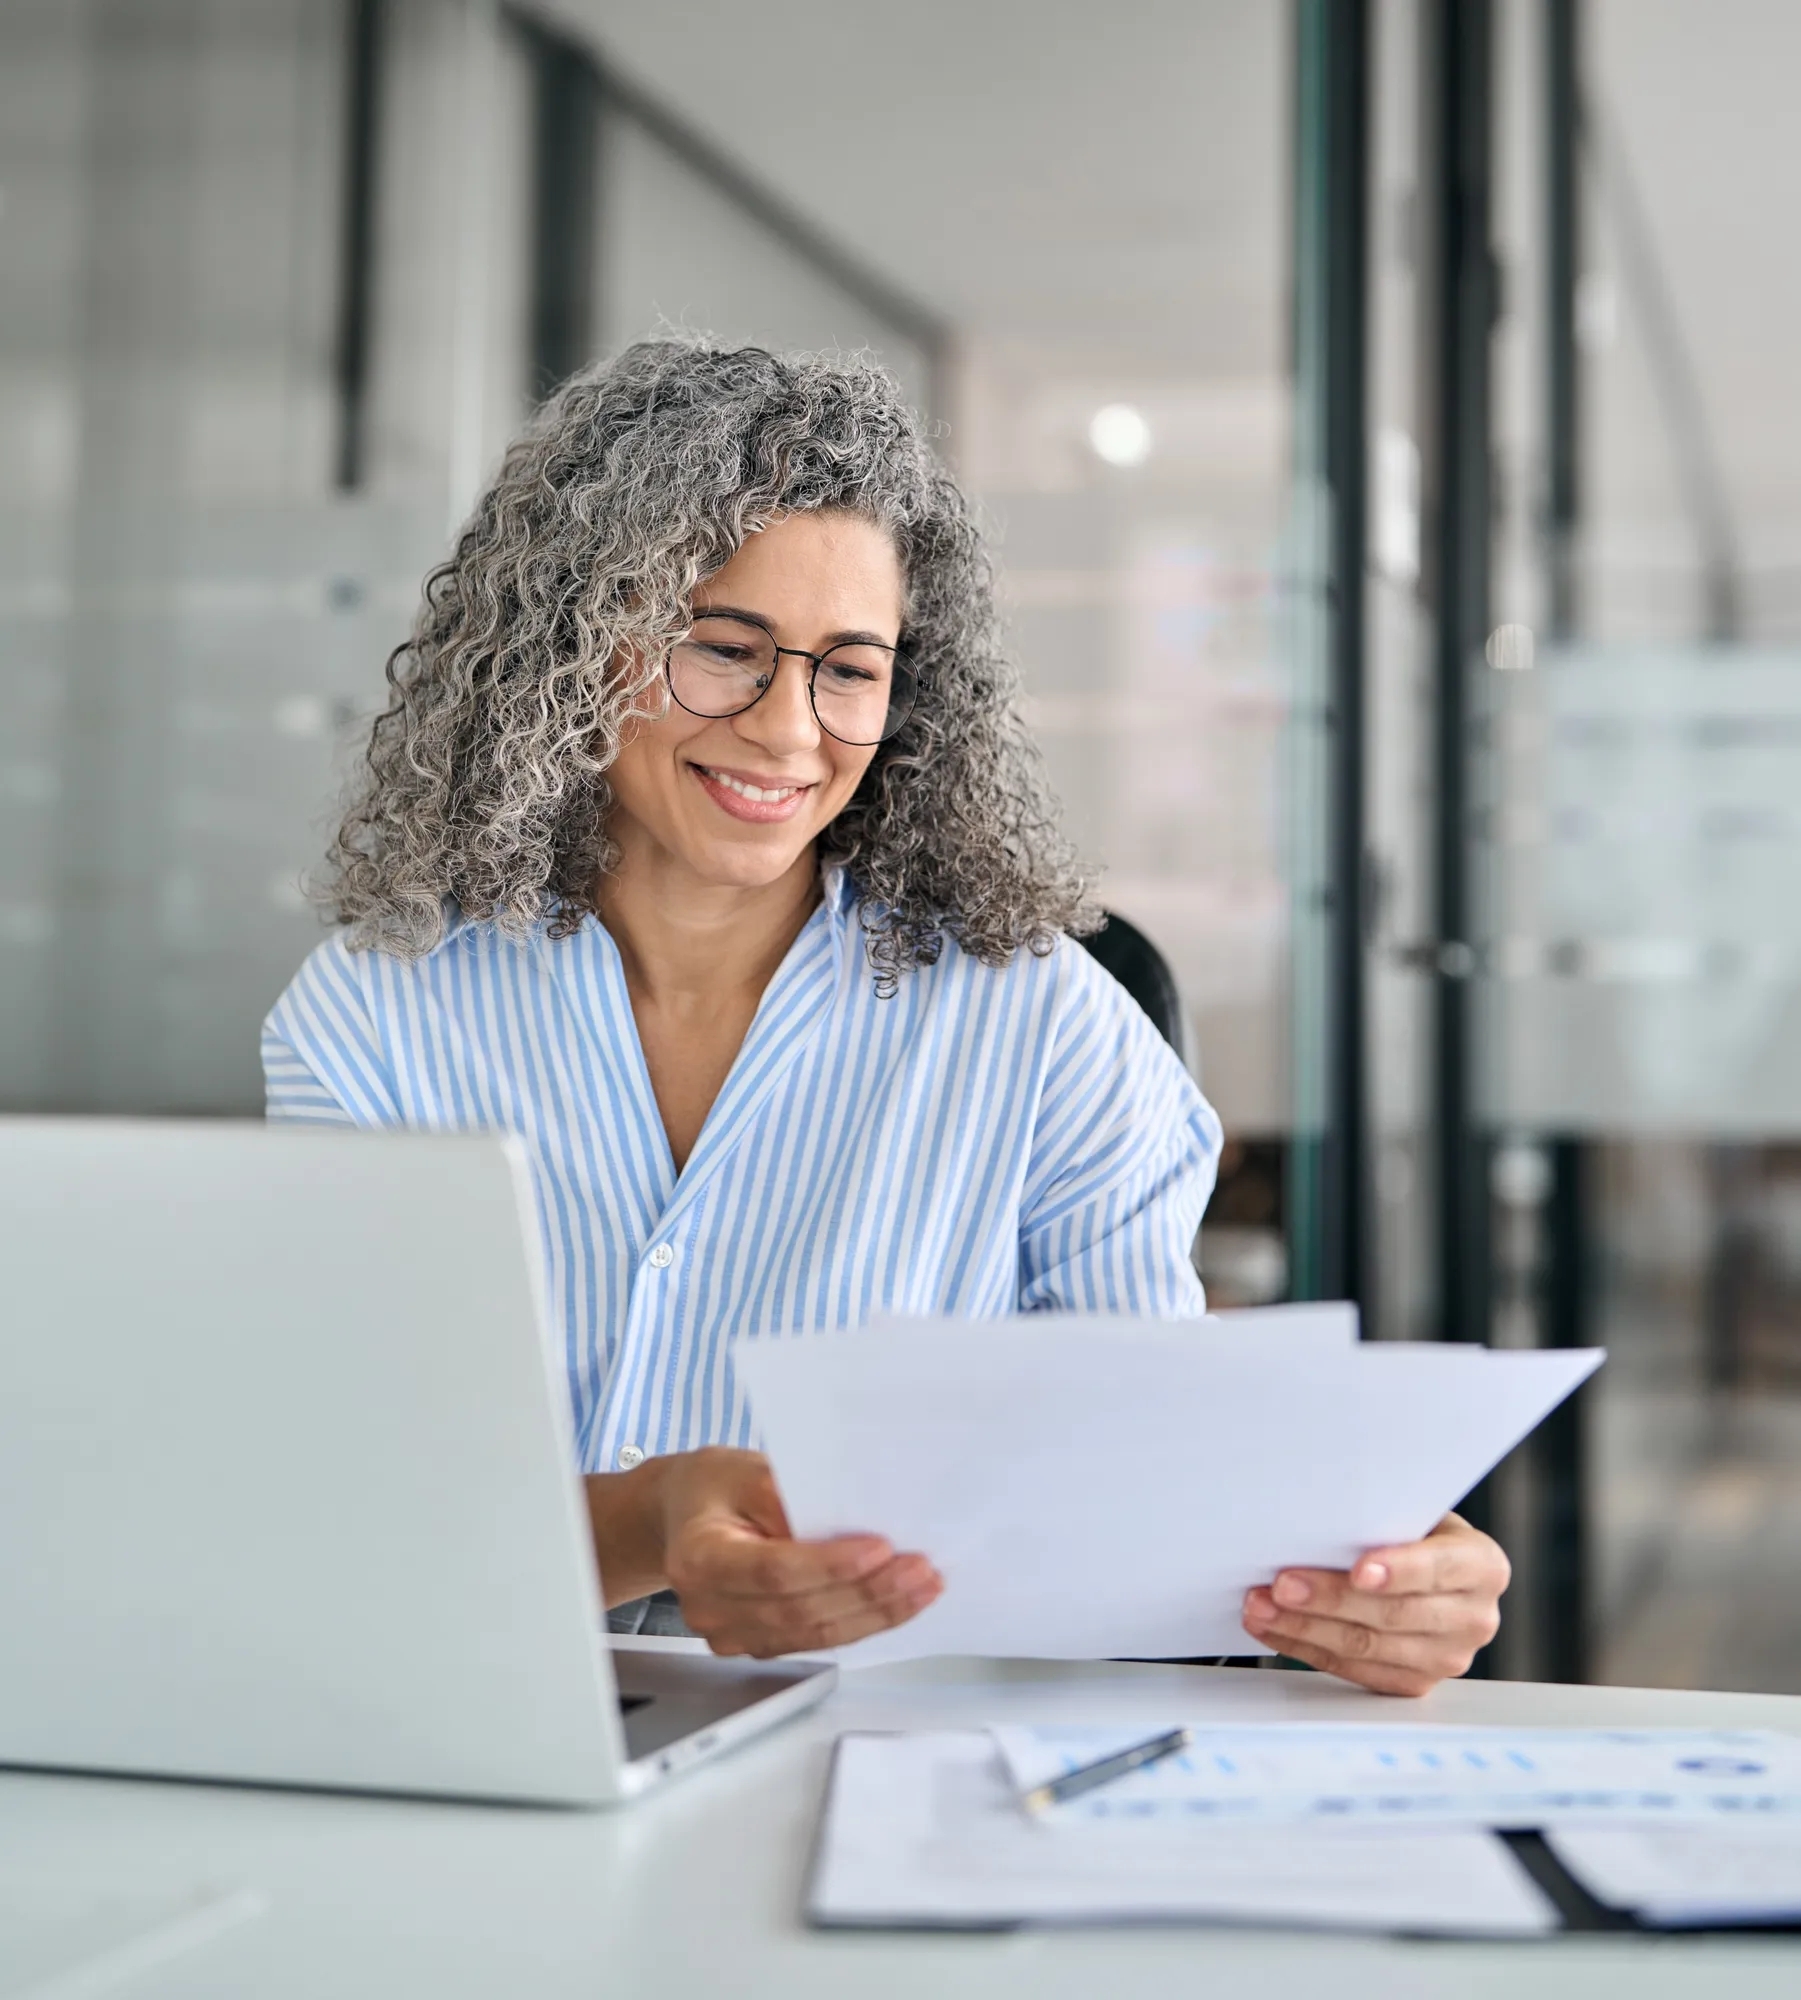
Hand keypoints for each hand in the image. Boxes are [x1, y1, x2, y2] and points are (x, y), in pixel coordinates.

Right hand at [649, 1447, 941, 1658]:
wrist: (683, 1516)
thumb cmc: (715, 1487)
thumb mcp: (747, 1469)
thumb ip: (791, 1498)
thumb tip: (853, 1519)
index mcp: (699, 1557)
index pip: (773, 1571)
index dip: (830, 1566)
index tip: (880, 1549)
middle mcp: (709, 1606)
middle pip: (799, 1610)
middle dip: (868, 1593)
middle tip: (919, 1570)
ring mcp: (730, 1633)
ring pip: (812, 1635)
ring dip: (874, 1614)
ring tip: (919, 1588)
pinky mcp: (755, 1642)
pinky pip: (811, 1641)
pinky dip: (857, 1623)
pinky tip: (891, 1603)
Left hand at [1241, 1513, 1508, 1695]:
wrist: (1434, 1568)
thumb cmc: (1415, 1530)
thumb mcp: (1415, 1511)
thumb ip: (1386, 1517)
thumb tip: (1322, 1514)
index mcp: (1482, 1566)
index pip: (1438, 1569)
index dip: (1398, 1570)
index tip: (1359, 1569)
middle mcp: (1474, 1618)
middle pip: (1394, 1615)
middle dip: (1330, 1598)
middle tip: (1282, 1584)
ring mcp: (1447, 1658)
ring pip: (1367, 1647)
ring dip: (1305, 1627)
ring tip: (1262, 1605)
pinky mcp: (1414, 1682)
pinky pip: (1354, 1671)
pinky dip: (1307, 1647)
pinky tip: (1275, 1628)